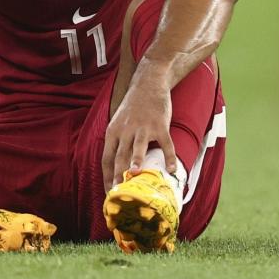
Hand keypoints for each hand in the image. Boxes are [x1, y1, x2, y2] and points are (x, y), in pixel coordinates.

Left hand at [102, 75, 177, 190]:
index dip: (106, 177)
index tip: (109, 193)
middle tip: (120, 193)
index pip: (106, 159)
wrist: (147, 85)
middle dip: (118, 176)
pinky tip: (173, 169)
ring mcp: (142, 127)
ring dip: (135, 162)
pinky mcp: (160, 125)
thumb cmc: (133, 109)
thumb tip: (117, 167)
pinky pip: (165, 143)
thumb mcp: (118, 124)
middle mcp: (124, 131)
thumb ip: (117, 143)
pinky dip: (169, 157)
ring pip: (137, 147)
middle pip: (119, 156)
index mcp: (112, 132)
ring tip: (134, 176)